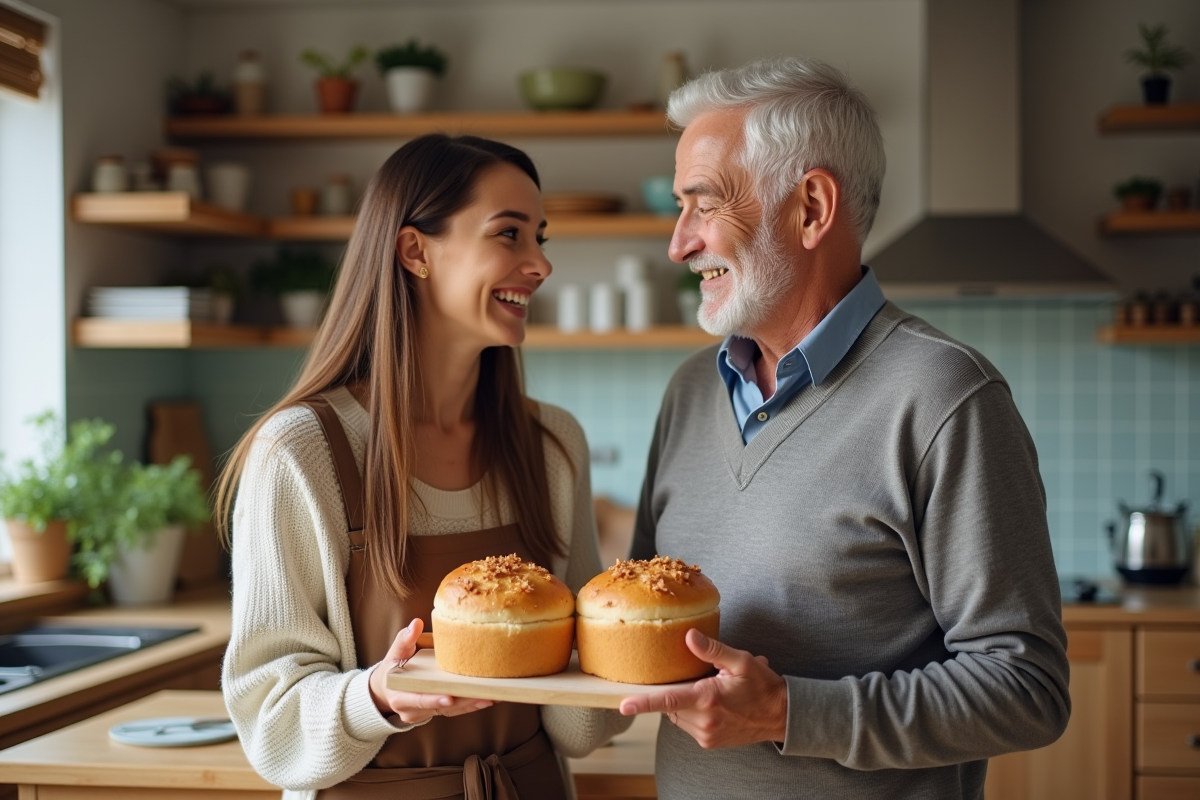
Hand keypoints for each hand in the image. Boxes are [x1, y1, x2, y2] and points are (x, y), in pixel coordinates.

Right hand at [367, 618, 492, 723]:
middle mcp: (411, 709)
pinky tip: (487, 698)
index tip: (450, 698)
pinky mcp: (435, 713)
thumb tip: (416, 623)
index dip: (434, 699)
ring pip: (451, 711)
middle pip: (441, 708)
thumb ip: (404, 639)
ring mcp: (424, 714)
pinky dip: (470, 705)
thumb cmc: (393, 667)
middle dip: (464, 703)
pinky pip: (454, 711)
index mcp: (399, 695)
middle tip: (485, 697)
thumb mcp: (394, 653)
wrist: (386, 688)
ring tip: (492, 696)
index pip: (418, 699)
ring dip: (472, 704)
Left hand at [618, 629, 787, 749]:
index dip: (643, 703)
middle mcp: (704, 721)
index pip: (668, 701)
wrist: (781, 717)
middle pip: (670, 705)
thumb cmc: (763, 687)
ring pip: (678, 715)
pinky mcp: (709, 743)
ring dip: (685, 703)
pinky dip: (693, 713)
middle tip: (701, 678)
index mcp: (708, 699)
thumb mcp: (742, 661)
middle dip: (678, 690)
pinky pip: (688, 725)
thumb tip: (689, 636)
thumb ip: (713, 650)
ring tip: (712, 692)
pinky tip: (714, 704)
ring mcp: (706, 735)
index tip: (623, 704)